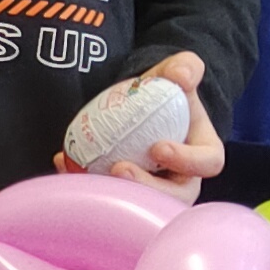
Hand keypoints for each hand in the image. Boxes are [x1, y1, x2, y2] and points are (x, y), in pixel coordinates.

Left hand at [48, 49, 222, 191]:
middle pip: (175, 194)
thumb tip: (181, 76)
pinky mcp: (128, 192)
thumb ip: (185, 67)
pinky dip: (85, 179)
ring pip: (143, 202)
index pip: (207, 163)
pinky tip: (63, 161)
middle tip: (119, 168)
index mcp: (204, 153)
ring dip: (117, 193)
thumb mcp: (177, 73)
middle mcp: (184, 177)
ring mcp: (156, 189)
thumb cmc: (166, 91)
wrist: (142, 103)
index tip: (158, 148)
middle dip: (147, 187)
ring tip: (92, 174)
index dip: (187, 160)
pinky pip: (110, 194)